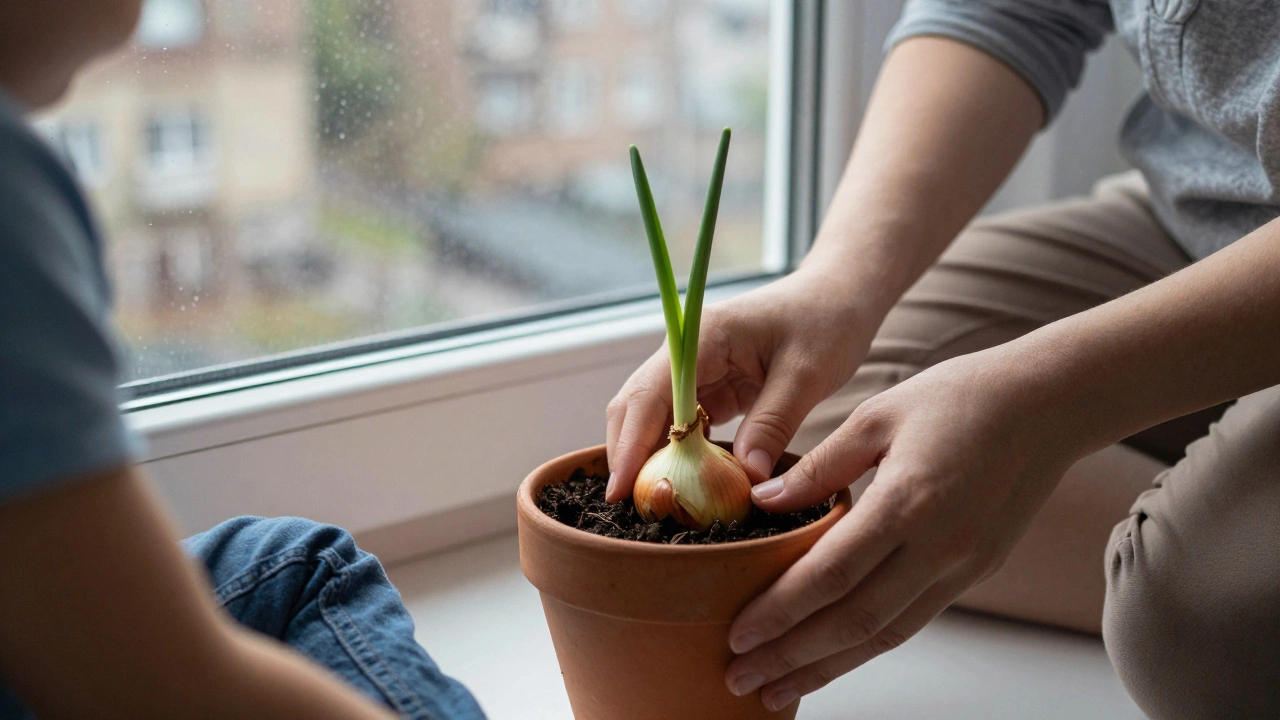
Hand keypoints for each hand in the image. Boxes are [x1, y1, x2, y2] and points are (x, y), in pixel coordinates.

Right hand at [605, 269, 870, 499]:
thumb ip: (773, 424)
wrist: (840, 296)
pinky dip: (680, 456)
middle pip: (637, 407)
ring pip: (654, 420)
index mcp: (703, 337)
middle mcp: (687, 352)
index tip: (619, 491)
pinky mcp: (711, 388)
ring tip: (656, 507)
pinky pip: (682, 427)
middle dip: (630, 457)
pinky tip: (686, 486)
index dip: (630, 444)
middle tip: (635, 510)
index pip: (650, 394)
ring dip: (652, 460)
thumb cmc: (827, 322)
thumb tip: (746, 479)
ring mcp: (696, 371)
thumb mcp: (807, 374)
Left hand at [724, 345, 1082, 709]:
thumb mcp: (878, 414)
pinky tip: (832, 655)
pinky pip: (913, 619)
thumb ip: (820, 467)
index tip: (738, 636)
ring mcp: (963, 566)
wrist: (1052, 403)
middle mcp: (939, 547)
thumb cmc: (963, 396)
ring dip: (828, 667)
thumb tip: (764, 502)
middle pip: (854, 621)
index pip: (831, 575)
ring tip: (779, 689)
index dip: (781, 613)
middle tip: (742, 680)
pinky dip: (867, 646)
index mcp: (908, 501)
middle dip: (793, 658)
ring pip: (886, 634)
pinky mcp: (977, 571)